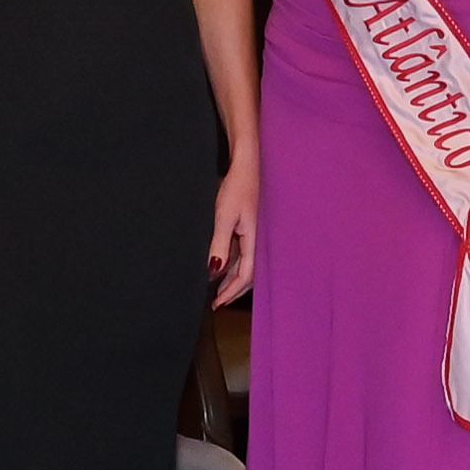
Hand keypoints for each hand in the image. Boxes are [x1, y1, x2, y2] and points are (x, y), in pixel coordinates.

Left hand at [206, 149, 261, 305]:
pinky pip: (241, 253)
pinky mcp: (248, 228)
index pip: (245, 276)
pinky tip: (220, 266)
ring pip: (244, 265)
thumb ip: (219, 245)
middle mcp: (255, 241)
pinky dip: (231, 264)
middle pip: (247, 275)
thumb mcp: (224, 217)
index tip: (218, 303)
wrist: (246, 165)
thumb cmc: (237, 187)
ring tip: (217, 289)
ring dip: (231, 279)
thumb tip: (214, 270)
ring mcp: (252, 235)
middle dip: (232, 290)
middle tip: (217, 302)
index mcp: (253, 241)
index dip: (231, 292)